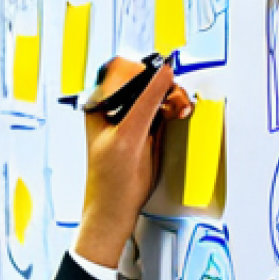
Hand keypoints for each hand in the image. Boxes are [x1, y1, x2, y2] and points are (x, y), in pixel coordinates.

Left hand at [74, 57, 191, 267]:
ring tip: (179, 109)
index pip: (122, 70)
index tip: (163, 78)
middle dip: (163, 84)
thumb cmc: (110, 180)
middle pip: (144, 79)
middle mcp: (114, 108)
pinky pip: (164, 108)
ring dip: (172, 96)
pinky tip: (179, 114)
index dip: (144, 70)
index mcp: (99, 105)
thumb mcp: (129, 135)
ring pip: (157, 92)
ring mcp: (131, 118)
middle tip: (174, 98)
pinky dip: (175, 107)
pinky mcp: (147, 129)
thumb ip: (146, 102)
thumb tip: (162, 74)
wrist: (116, 209)